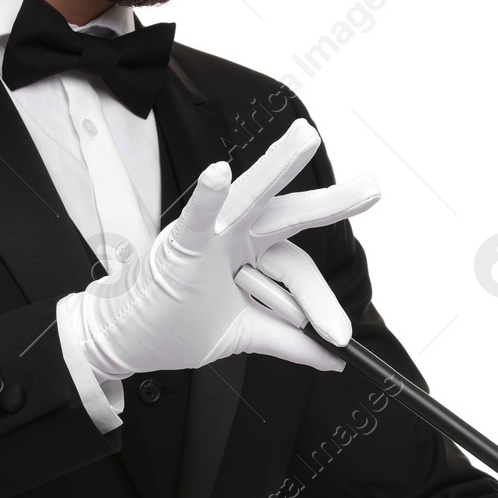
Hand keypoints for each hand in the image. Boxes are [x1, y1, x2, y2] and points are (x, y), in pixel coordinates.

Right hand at [62, 117, 379, 378]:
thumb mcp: (244, 336)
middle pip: (288, 216)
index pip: (297, 270)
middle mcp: (234, 235)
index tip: (339, 337)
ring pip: (250, 199)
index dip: (319, 304)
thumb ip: (289, 343)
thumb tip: (334, 359)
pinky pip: (196, 218)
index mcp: (251, 254)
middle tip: (373, 188)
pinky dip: (206, 196)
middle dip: (331, 202)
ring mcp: (208, 236)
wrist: (124, 339)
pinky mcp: (179, 245)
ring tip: (304, 139)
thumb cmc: (174, 323)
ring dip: (277, 168)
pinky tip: (218, 173)